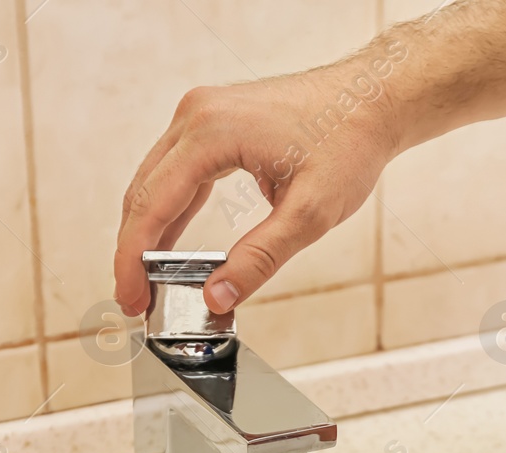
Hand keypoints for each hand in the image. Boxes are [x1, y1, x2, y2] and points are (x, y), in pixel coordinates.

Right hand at [113, 61, 400, 316]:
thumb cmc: (349, 141)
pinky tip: (169, 246)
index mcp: (211, 132)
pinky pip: (176, 171)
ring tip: (146, 281)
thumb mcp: (309, 213)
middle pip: (144, 193)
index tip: (131, 299)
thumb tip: (217, 297)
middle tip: (134, 300)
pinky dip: (170, 210)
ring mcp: (202, 113)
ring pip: (155, 182)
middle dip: (133, 252)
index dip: (134, 260)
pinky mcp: (213, 120)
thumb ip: (259, 259)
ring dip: (147, 232)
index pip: (152, 205)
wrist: (374, 99)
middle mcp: (197, 114)